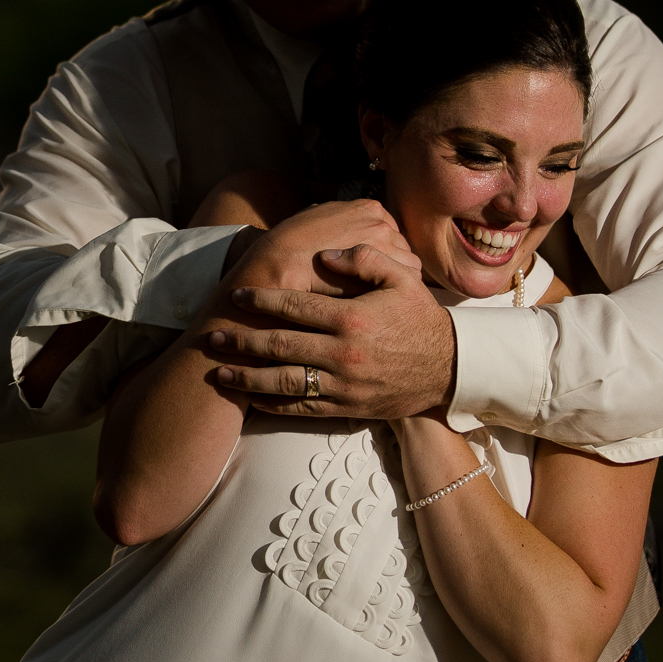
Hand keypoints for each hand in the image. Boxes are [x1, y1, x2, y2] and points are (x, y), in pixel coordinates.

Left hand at [204, 212, 455, 421]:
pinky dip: (274, 404)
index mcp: (352, 318)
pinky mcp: (346, 407)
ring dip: (247, 378)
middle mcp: (342, 353)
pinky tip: (253, 399)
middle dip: (241, 340)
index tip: (238, 295)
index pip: (294, 306)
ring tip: (220, 372)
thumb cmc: (421, 319)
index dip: (261, 300)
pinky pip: (303, 408)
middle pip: (279, 345)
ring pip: (284, 382)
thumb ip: (364, 259)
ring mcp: (343, 384)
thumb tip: (324, 254)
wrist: (449, 369)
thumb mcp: (403, 279)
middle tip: (213, 336)